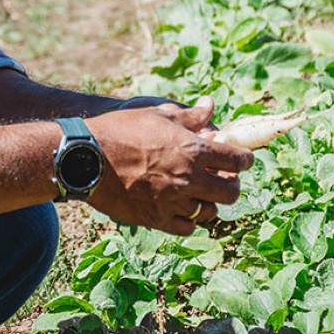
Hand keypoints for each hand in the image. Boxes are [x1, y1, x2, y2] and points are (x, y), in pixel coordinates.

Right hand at [89, 100, 252, 235]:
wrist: (88, 158)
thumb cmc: (121, 131)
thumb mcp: (157, 115)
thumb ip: (188, 116)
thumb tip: (209, 106)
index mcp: (193, 150)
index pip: (236, 160)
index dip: (245, 160)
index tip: (243, 160)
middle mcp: (189, 179)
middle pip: (230, 192)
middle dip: (231, 185)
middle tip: (223, 179)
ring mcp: (174, 202)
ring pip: (210, 212)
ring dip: (209, 202)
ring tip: (199, 194)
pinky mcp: (157, 220)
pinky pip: (187, 228)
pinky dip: (188, 220)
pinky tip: (180, 209)